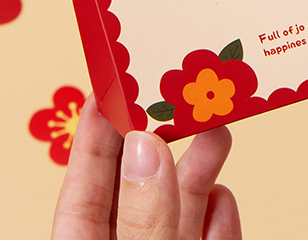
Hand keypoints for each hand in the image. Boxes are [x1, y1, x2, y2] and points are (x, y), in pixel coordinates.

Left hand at [51, 95, 240, 239]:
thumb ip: (142, 219)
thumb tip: (145, 149)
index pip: (85, 186)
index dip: (95, 133)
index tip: (110, 87)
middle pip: (137, 186)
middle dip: (160, 138)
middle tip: (176, 96)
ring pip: (177, 210)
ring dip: (199, 170)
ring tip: (216, 130)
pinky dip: (219, 220)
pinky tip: (222, 197)